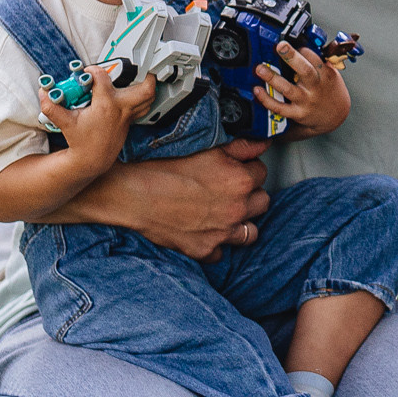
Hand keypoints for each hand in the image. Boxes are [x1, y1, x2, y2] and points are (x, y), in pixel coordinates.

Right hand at [36, 61, 155, 168]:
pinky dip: (143, 98)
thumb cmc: (81, 141)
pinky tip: (135, 92)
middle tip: (138, 65)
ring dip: (147, 85)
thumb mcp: (65, 122)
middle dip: (144, 74)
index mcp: (106, 105)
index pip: (102, 77)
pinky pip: (144, 106)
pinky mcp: (130, 121)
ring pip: (148, 98)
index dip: (93, 70)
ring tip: (140, 75)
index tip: (86, 72)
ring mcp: (128, 115)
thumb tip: (43, 92)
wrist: (92, 159)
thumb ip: (52, 107)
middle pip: (144, 88)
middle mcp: (121, 108)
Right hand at [77, 138, 270, 258]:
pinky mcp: (205, 250)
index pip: (262, 172)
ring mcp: (223, 232)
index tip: (237, 169)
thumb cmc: (165, 170)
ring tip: (226, 214)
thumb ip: (240, 148)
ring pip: (251, 232)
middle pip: (262, 202)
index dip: (249, 169)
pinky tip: (205, 233)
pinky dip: (215, 244)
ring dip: (242, 223)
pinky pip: (221, 253)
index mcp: (240, 180)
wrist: (135, 196)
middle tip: (233, 191)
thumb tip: (263, 143)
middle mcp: (237, 209)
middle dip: (251, 195)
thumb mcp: (207, 150)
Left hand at [255, 44, 350, 135]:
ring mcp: (306, 101)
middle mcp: (315, 87)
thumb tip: (307, 44)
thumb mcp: (333, 74)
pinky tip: (258, 90)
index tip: (293, 44)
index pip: (313, 58)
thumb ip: (321, 61)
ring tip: (260, 69)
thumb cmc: (331, 92)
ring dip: (273, 78)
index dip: (302, 49)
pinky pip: (280, 107)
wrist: (335, 116)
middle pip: (304, 70)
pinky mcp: (297, 113)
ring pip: (288, 89)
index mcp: (325, 75)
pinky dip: (267, 100)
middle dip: (291, 57)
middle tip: (280, 46)